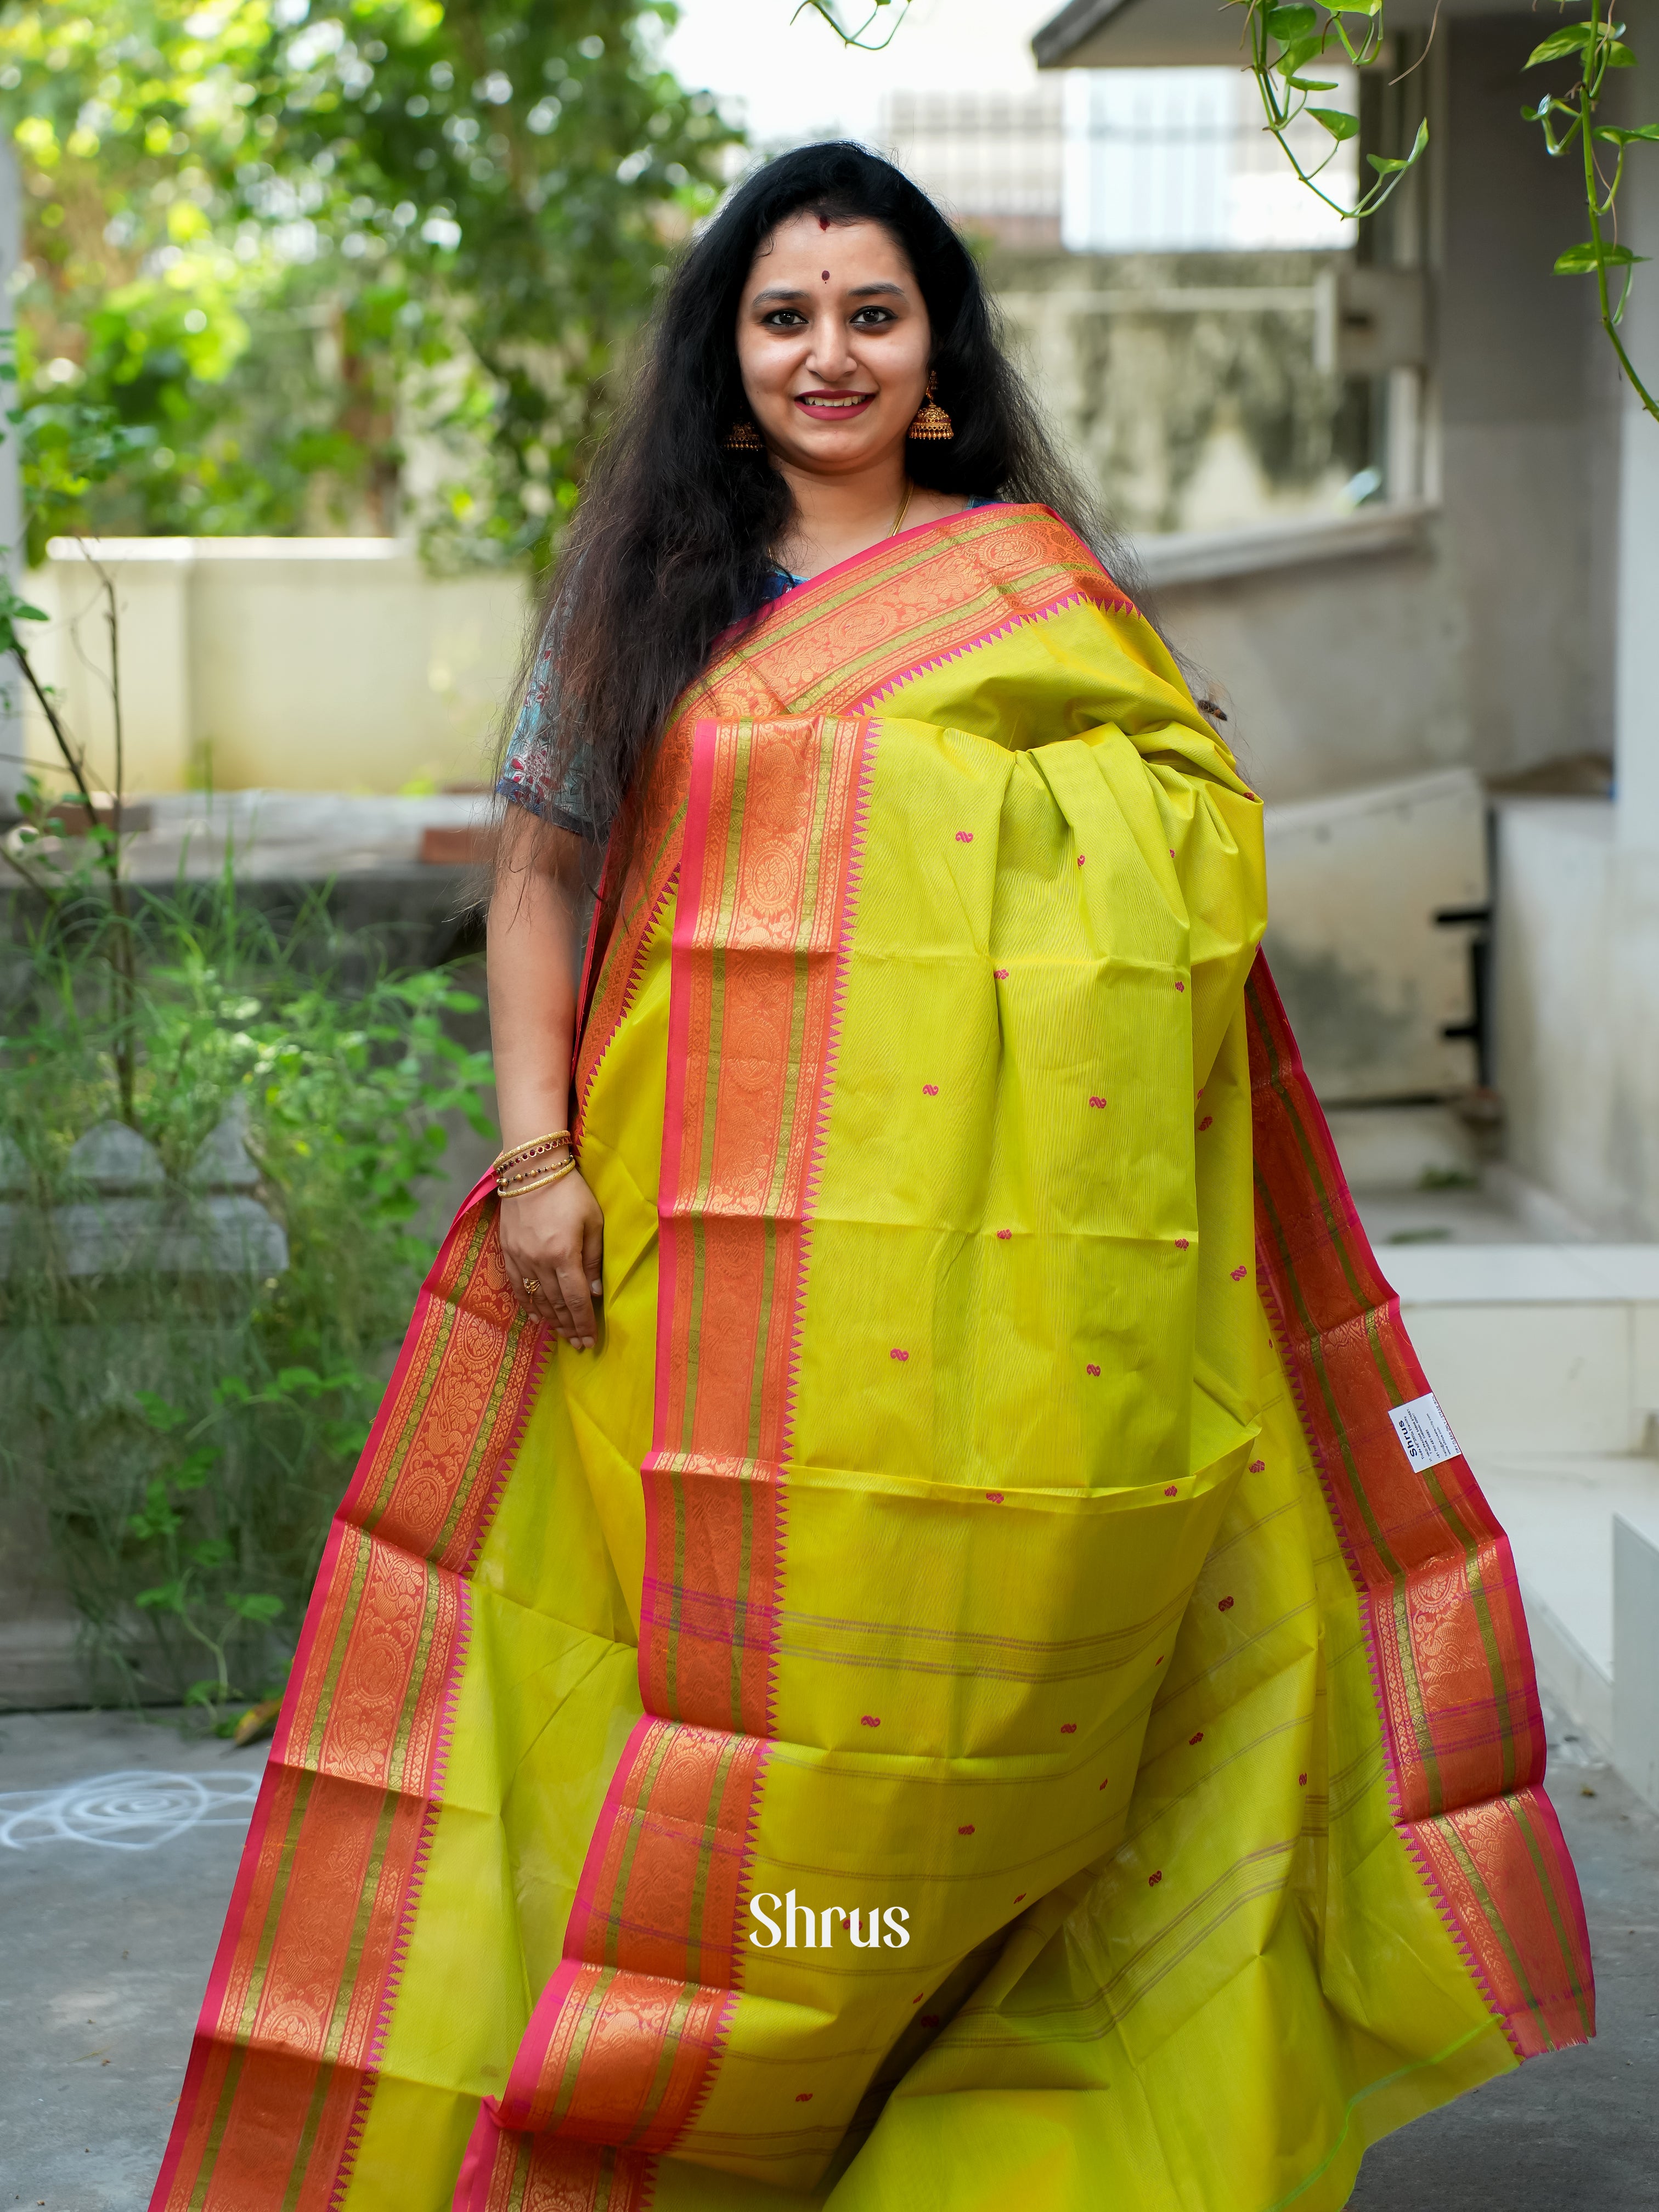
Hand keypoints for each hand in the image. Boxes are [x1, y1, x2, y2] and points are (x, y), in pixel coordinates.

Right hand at [498, 1169, 604, 1350]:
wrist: (530, 1168)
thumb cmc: (569, 1191)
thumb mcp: (593, 1221)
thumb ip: (594, 1258)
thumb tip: (594, 1292)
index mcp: (563, 1255)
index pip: (576, 1300)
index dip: (583, 1323)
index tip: (589, 1341)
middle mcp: (539, 1262)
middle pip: (556, 1304)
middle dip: (568, 1327)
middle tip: (578, 1345)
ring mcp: (520, 1258)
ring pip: (536, 1299)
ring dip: (550, 1320)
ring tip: (562, 1334)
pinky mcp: (507, 1251)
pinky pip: (517, 1286)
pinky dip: (527, 1304)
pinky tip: (536, 1316)